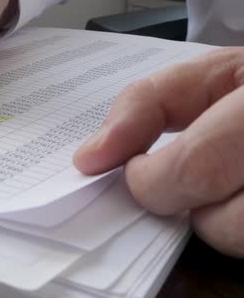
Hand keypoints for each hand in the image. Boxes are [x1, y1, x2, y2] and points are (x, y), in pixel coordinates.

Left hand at [74, 48, 243, 257]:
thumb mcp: (212, 74)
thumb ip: (145, 106)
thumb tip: (88, 159)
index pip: (196, 167)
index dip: (152, 180)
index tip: (136, 170)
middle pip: (225, 222)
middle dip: (187, 204)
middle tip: (182, 178)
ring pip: (243, 242)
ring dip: (221, 222)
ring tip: (228, 183)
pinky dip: (240, 227)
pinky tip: (239, 193)